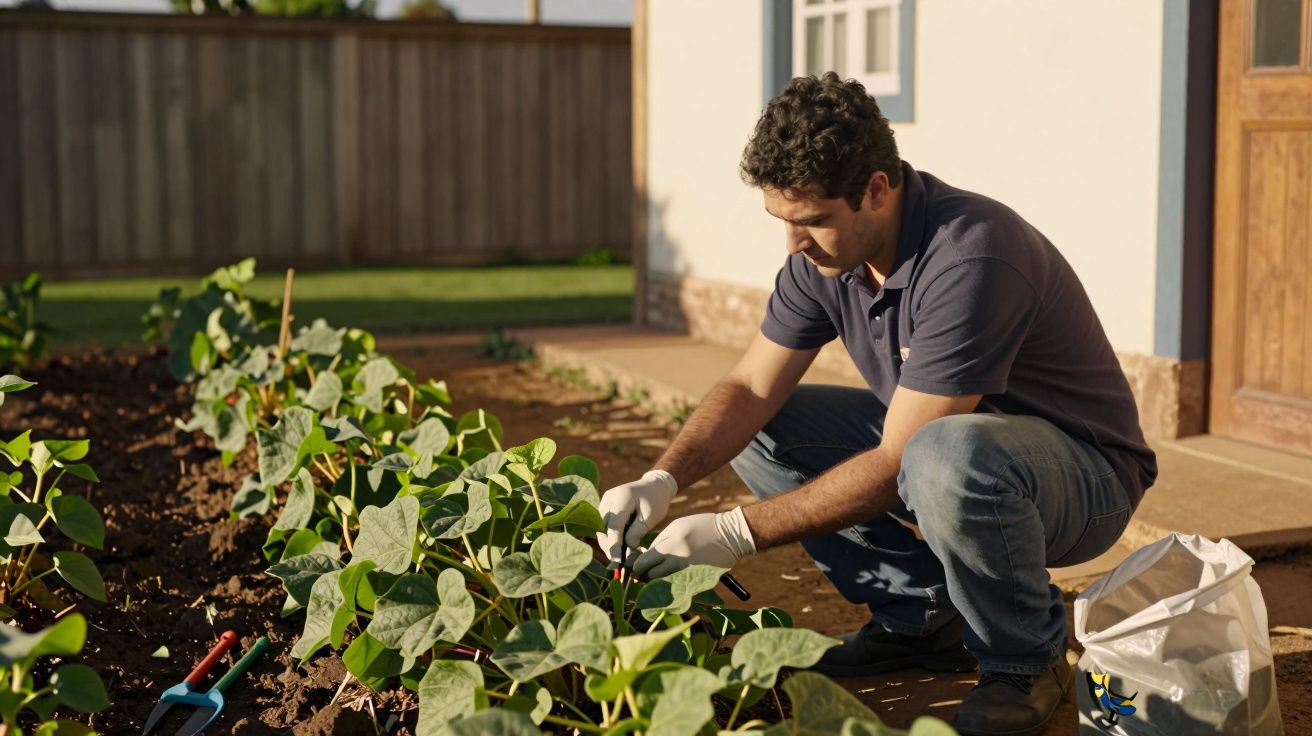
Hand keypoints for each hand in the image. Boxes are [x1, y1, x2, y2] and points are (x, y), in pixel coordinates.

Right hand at [596, 469, 678, 563]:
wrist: (655, 486)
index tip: (616, 562)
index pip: (614, 526)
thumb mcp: (651, 516)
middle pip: (604, 528)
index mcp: (621, 497)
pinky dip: (611, 536)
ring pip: (602, 528)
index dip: (614, 545)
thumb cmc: (656, 501)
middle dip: (610, 546)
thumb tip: (626, 549)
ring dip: (609, 542)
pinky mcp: (605, 507)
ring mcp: (605, 501)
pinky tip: (619, 547)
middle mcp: (608, 498)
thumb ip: (637, 532)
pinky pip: (604, 525)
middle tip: (619, 564)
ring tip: (620, 557)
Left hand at [630, 507, 755, 578]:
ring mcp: (688, 572)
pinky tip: (672, 579)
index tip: (636, 565)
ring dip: (657, 582)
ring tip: (658, 575)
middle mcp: (677, 561)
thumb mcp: (677, 526)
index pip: (644, 563)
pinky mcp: (698, 581)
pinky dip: (672, 586)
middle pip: (650, 577)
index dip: (637, 566)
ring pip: (663, 585)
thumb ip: (660, 542)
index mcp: (671, 544)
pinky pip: (678, 588)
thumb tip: (645, 557)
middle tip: (644, 572)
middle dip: (645, 575)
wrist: (731, 535)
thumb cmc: (702, 526)